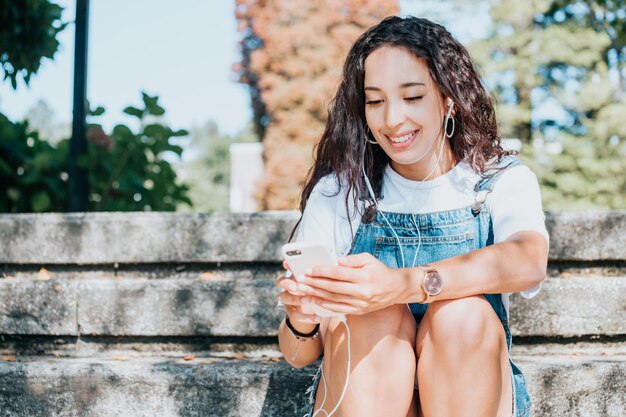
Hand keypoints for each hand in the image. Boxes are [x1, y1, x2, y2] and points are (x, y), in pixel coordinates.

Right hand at [275, 261, 320, 331]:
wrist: (316, 311)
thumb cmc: (321, 290)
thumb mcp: (322, 281)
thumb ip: (325, 274)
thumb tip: (339, 263)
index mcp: (296, 274)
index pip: (287, 267)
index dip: (287, 265)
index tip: (288, 264)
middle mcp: (289, 286)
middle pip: (281, 281)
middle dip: (288, 283)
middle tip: (296, 286)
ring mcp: (288, 299)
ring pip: (284, 297)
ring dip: (295, 298)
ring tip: (307, 300)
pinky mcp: (292, 312)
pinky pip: (295, 315)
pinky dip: (307, 317)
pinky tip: (318, 317)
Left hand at [296, 252, 414, 314]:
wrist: (396, 288)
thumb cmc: (379, 271)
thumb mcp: (368, 259)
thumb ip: (352, 259)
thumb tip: (336, 260)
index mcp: (364, 277)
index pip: (338, 273)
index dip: (322, 271)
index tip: (309, 269)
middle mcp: (362, 292)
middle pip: (333, 287)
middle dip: (314, 283)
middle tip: (300, 280)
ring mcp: (360, 304)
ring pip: (333, 299)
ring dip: (316, 294)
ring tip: (303, 289)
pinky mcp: (359, 311)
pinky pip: (338, 309)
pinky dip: (325, 305)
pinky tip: (315, 300)